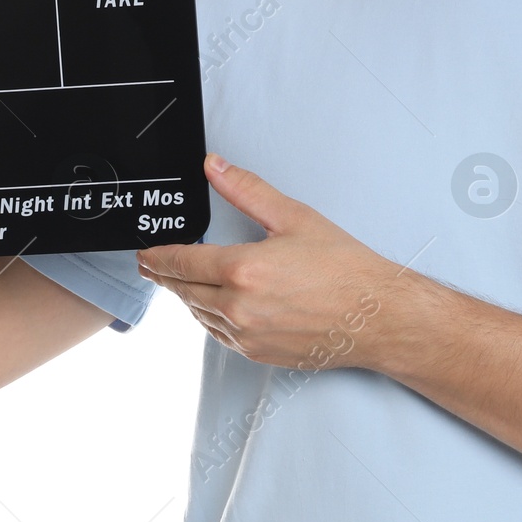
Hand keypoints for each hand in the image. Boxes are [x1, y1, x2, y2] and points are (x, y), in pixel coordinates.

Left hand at [135, 154, 400, 370]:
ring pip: (199, 314)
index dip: (157, 256)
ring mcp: (247, 335)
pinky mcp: (258, 353)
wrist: (376, 316)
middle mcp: (239, 308)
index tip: (145, 253)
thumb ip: (247, 191)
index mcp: (243, 270)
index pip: (182, 263)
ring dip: (188, 296)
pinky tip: (215, 305)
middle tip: (152, 266)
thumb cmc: (345, 269)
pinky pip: (219, 333)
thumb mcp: (294, 217)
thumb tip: (215, 168)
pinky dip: (210, 317)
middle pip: (184, 290)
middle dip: (164, 276)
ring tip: (182, 282)